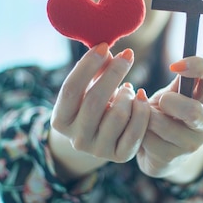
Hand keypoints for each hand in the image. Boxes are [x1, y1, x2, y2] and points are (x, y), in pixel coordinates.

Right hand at [49, 43, 150, 178]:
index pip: (70, 89)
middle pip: (95, 100)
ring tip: (129, 88)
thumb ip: (94, 71)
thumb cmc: (93, 104)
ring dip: (127, 94)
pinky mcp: (120, 156)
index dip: (87, 66)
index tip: (104, 46)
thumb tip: (106, 49)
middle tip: (127, 55)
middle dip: (114, 73)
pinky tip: (141, 98)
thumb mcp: (87, 89)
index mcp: (60, 121)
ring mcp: (98, 150)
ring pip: (118, 114)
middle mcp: (76, 139)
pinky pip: (136, 130)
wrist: (101, 139)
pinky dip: (142, 110)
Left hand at [136, 56, 202, 183]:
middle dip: (168, 102)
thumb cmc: (166, 115)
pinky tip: (141, 133)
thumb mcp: (174, 94)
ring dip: (145, 116)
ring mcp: (191, 144)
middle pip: (193, 111)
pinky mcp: (172, 158)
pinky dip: (137, 131)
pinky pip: (147, 138)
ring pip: (161, 124)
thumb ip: (179, 79)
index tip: (174, 66)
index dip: (199, 65)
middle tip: (159, 102)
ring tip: (146, 118)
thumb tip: (177, 63)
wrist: (156, 153)